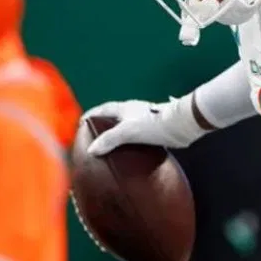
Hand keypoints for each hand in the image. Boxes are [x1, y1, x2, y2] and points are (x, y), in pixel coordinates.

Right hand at [84, 94, 203, 155]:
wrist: (180, 126)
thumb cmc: (153, 125)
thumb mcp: (127, 132)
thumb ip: (109, 140)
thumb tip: (91, 150)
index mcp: (124, 108)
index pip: (102, 109)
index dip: (91, 115)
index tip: (81, 124)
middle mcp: (132, 112)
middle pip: (112, 117)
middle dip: (101, 126)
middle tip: (92, 138)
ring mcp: (142, 120)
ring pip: (123, 126)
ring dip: (115, 135)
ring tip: (107, 147)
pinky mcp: (152, 130)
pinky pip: (134, 136)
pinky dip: (127, 142)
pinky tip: (127, 152)